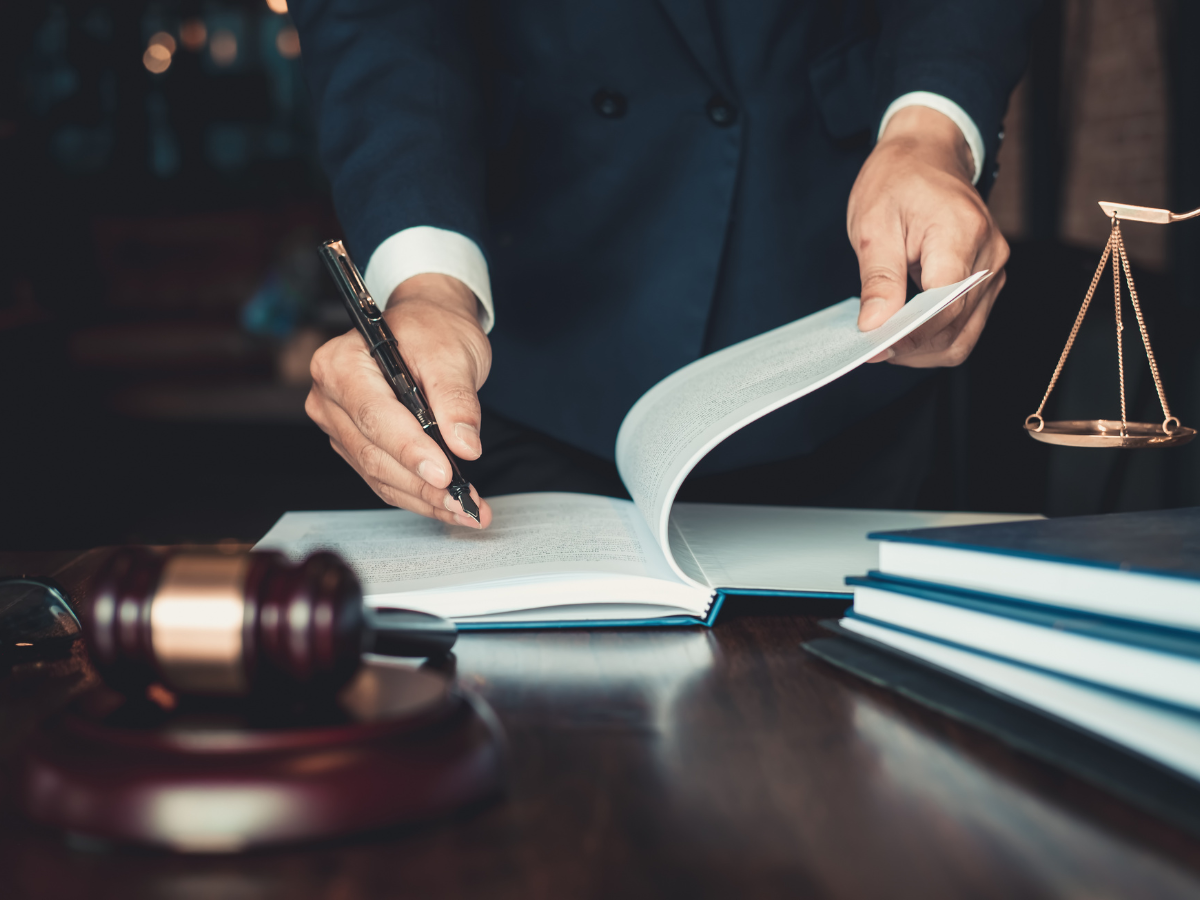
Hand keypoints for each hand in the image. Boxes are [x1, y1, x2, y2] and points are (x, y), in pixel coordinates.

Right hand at [306, 273, 493, 527]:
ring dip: (423, 498)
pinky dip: (417, 495)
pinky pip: (384, 479)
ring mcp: (339, 424)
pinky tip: (448, 505)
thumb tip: (464, 446)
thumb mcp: (451, 354)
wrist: (427, 325)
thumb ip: (456, 400)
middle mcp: (330, 397)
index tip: (444, 474)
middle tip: (465, 502)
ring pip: (379, 474)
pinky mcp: (356, 445)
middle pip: (374, 453)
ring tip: (466, 510)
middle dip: (423, 484)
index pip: (374, 416)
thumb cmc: (432, 330)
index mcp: (342, 364)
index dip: (409, 450)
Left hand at [848, 105, 1008, 365]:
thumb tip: (875, 327)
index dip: (909, 336)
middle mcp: (989, 256)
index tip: (873, 347)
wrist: (926, 154)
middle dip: (912, 346)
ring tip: (885, 340)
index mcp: (962, 235)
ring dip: (922, 349)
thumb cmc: (898, 181)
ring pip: (963, 336)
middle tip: (870, 347)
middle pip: (955, 328)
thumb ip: (878, 280)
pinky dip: (933, 337)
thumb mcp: (873, 225)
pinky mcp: (988, 280)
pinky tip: (904, 331)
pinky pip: (965, 326)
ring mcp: (994, 271)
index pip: (944, 307)